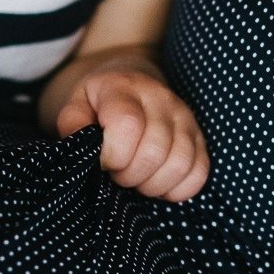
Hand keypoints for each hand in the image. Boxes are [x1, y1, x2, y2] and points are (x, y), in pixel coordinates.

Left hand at [56, 69, 209, 201]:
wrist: (132, 84)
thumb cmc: (99, 103)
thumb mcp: (76, 105)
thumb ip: (72, 124)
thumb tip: (84, 149)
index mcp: (125, 88)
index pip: (128, 125)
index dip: (113, 155)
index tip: (104, 162)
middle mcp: (161, 99)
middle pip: (154, 151)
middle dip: (129, 176)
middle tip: (117, 174)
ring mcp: (184, 117)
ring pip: (180, 164)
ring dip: (153, 185)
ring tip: (136, 180)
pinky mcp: (200, 137)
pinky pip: (199, 173)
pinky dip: (177, 189)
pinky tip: (158, 183)